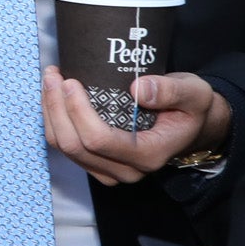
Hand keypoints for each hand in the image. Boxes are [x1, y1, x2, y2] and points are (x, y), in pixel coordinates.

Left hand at [42, 67, 229, 185]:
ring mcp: (108, 170)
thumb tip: (138, 88)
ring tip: (50, 80)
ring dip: (50, 112)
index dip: (77, 111)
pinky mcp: (96, 164)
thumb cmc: (191, 108)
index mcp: (149, 155)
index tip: (70, 81)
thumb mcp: (194, 93)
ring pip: (64, 147)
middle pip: (74, 145)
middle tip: (53, 74)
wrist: (190, 127)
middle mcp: (126, 170)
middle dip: (56, 108)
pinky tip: (54, 95)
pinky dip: (54, 119)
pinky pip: (65, 145)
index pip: (98, 140)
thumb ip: (171, 91)